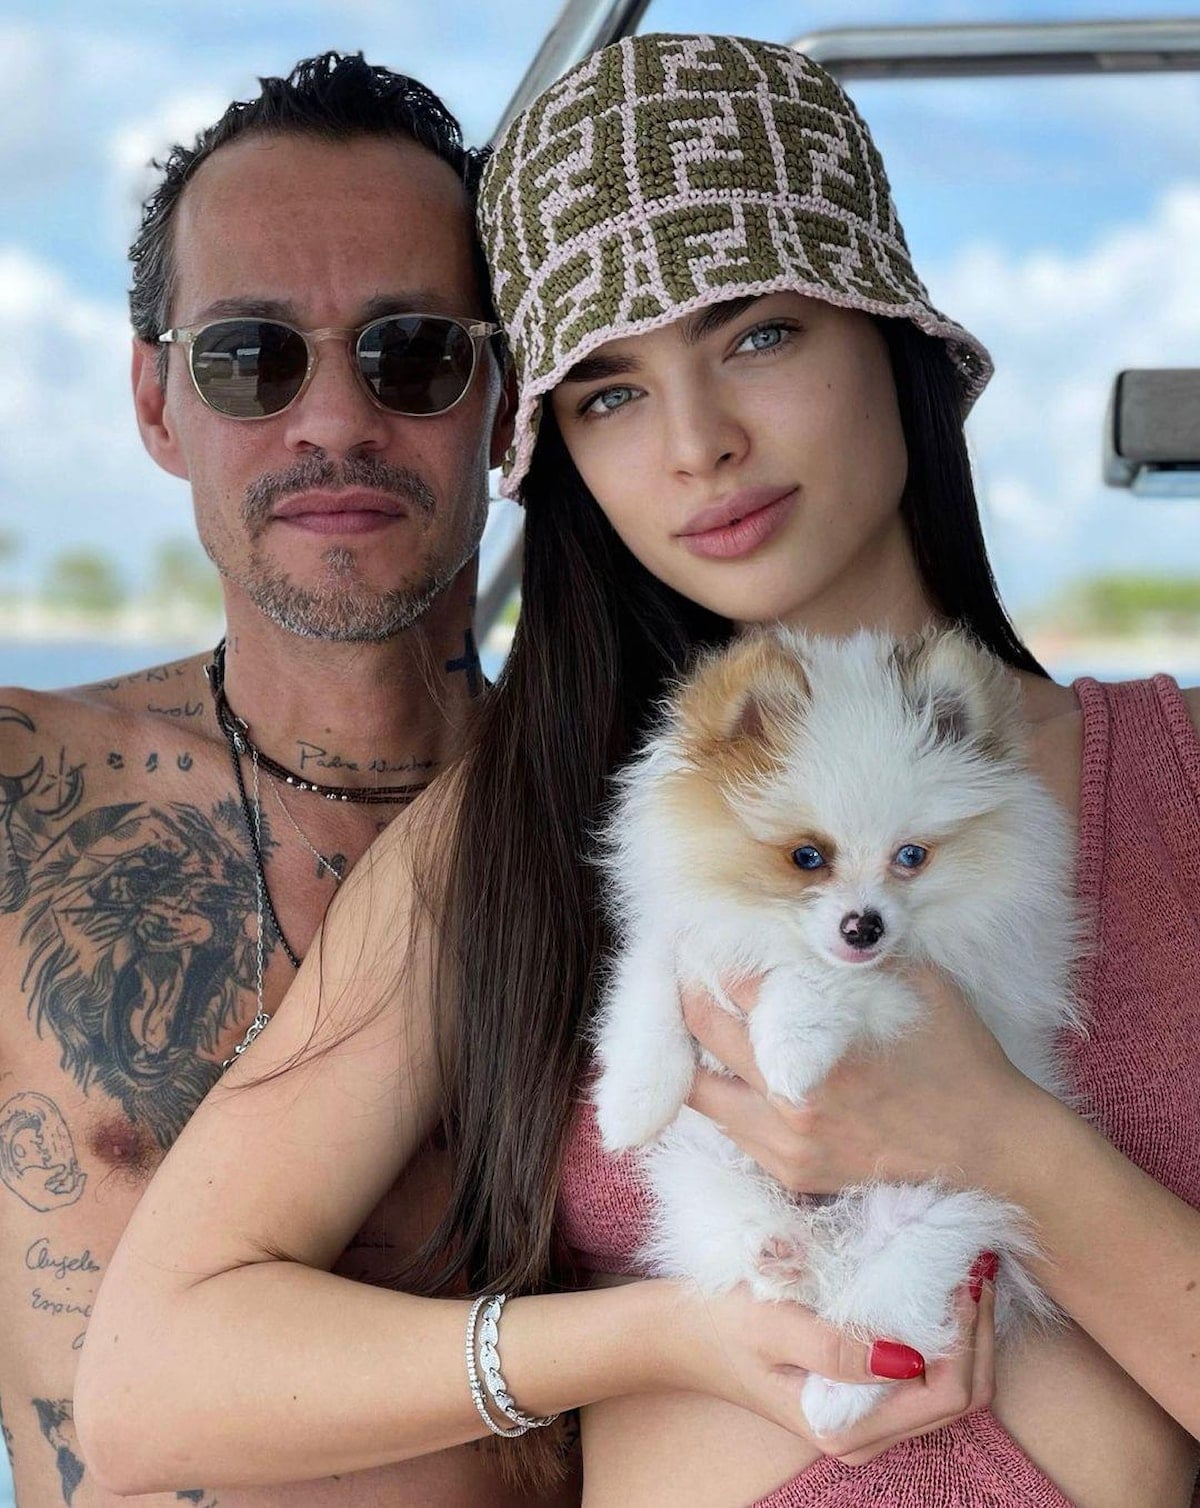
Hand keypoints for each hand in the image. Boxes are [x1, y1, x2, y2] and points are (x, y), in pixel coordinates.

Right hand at [667, 1274, 995, 1462]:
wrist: (680, 1335)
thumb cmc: (722, 1323)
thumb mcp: (771, 1324)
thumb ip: (835, 1347)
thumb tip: (907, 1358)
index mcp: (845, 1427)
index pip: (945, 1392)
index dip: (966, 1335)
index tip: (963, 1272)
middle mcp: (865, 1436)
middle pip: (962, 1397)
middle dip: (978, 1333)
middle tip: (976, 1264)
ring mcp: (866, 1420)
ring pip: (952, 1389)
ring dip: (966, 1333)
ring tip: (966, 1271)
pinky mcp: (862, 1397)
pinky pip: (926, 1376)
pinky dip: (944, 1336)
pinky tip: (939, 1291)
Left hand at [684, 965, 1038, 1193]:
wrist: (992, 1146)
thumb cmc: (959, 1056)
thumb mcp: (915, 982)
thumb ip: (855, 953)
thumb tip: (808, 920)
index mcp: (818, 1046)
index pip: (737, 983)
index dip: (717, 950)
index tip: (706, 931)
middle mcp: (790, 1101)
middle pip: (703, 1029)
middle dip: (690, 990)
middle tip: (688, 965)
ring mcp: (787, 1145)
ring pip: (700, 1091)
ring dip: (696, 1050)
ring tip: (702, 1016)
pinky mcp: (794, 1173)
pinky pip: (733, 1128)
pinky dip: (727, 1093)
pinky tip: (738, 1066)